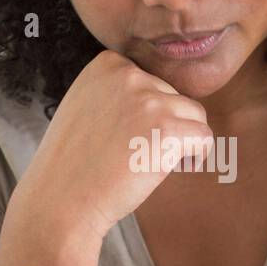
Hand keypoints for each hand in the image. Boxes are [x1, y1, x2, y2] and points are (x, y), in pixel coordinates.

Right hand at [21, 49, 214, 247]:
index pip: (152, 80)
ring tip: (155, 163)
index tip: (130, 136)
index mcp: (107, 65)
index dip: (149, 112)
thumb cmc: (72, 164)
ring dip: (182, 140)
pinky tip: (174, 170)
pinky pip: (205, 137)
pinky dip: (198, 156)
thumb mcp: (85, 106)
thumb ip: (117, 93)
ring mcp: (149, 100)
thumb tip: (159, 95)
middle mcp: (129, 75)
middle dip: (166, 126)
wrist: (61, 201)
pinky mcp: (168, 130)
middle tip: (138, 156)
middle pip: (175, 96)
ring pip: (194, 115)